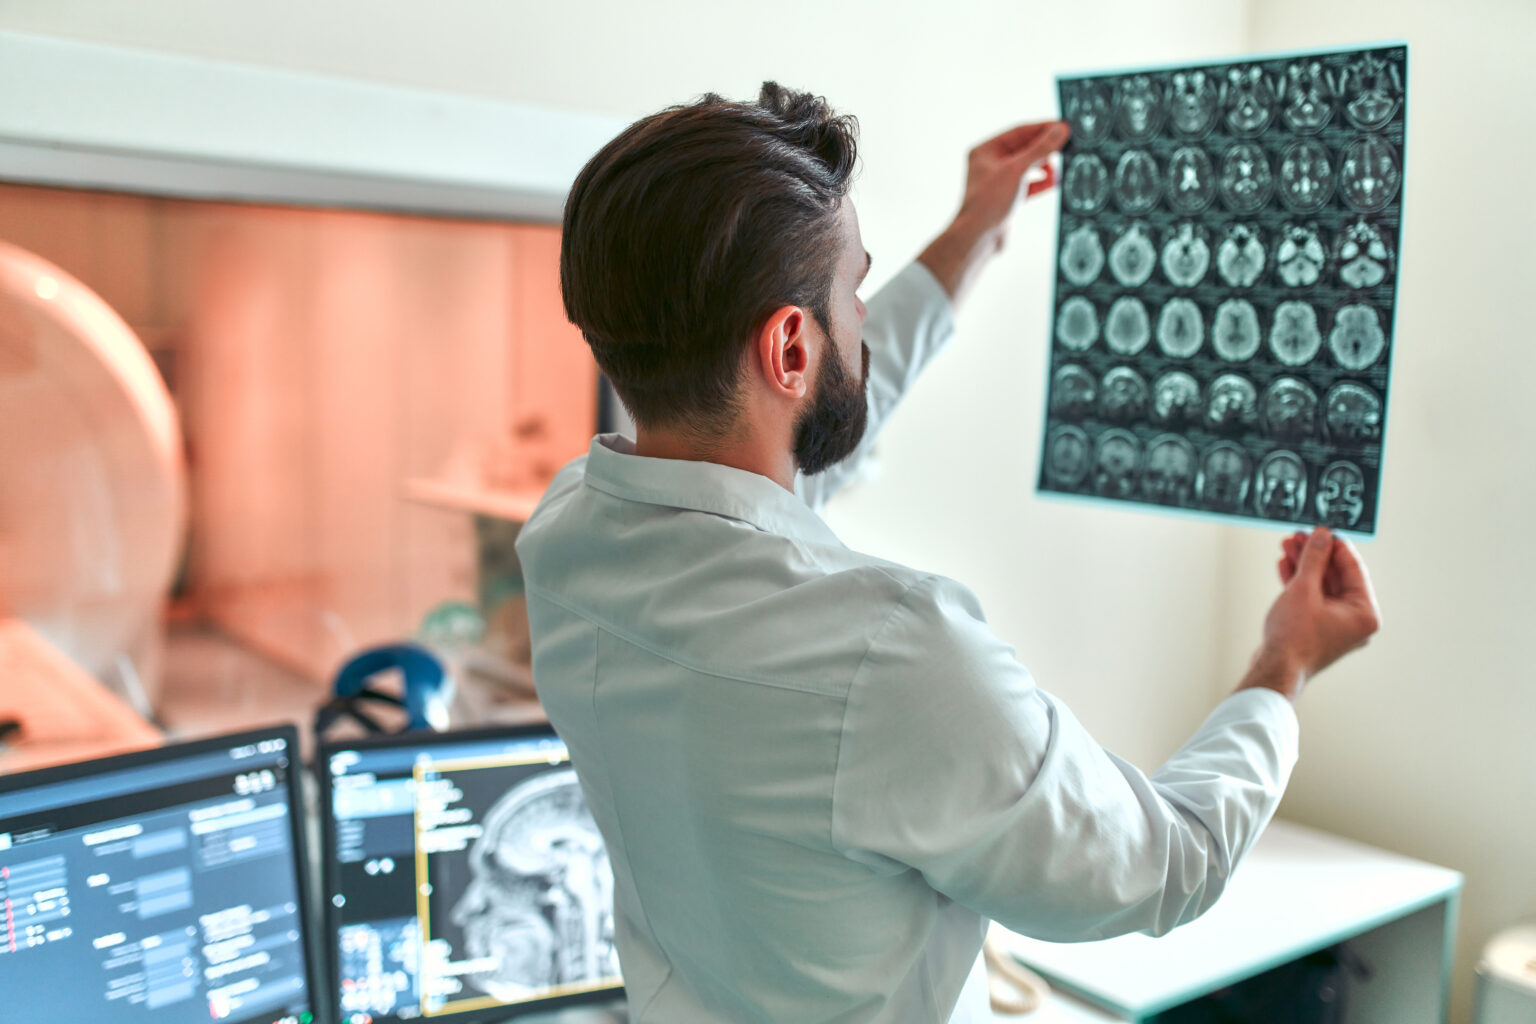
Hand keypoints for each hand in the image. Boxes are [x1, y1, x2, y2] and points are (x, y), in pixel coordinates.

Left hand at [955, 120, 1070, 250]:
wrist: (979, 238)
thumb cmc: (989, 203)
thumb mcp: (1017, 170)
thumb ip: (1040, 149)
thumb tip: (1061, 130)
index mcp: (986, 151)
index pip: (1019, 132)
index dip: (1042, 128)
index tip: (1064, 126)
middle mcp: (991, 164)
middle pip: (1025, 148)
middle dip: (1045, 148)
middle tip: (1068, 145)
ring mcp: (999, 182)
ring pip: (1028, 167)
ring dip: (1045, 166)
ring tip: (1059, 168)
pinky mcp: (1008, 198)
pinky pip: (1029, 185)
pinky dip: (1042, 183)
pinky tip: (1055, 182)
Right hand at [1239, 527, 1381, 698]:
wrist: (1275, 669)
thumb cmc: (1295, 637)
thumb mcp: (1305, 589)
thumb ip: (1315, 558)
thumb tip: (1322, 536)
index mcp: (1365, 613)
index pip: (1354, 568)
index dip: (1335, 545)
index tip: (1322, 529)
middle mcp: (1355, 620)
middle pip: (1336, 576)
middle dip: (1315, 554)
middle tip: (1299, 536)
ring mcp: (1336, 625)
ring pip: (1321, 586)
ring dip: (1304, 566)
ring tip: (1287, 546)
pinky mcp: (1317, 628)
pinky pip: (1312, 599)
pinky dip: (1299, 583)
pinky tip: (1285, 565)